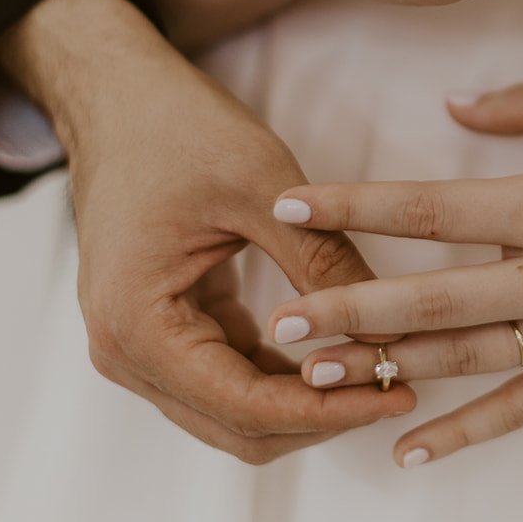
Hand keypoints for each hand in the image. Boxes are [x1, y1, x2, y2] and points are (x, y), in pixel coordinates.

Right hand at [0, 0, 413, 461]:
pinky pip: (232, 375)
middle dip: (323, 415)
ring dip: (308, 401)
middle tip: (404, 387)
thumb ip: (321, 262)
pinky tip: (348, 348)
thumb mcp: (262, 187)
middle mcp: (126, 353)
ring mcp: (140, 346)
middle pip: (240, 425)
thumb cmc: (178, 127)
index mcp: (138, 325)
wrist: (118, 96)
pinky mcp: (165, 329)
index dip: (327, 410)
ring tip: (387, 370)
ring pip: (237, 411)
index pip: (245, 406)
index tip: (399, 392)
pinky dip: (287, 374)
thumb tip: (392, 329)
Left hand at [264, 74, 522, 464]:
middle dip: (348, 309)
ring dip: (387, 369)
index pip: (431, 207)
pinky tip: (407, 449)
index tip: (290, 203)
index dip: (354, 205)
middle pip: (431, 298)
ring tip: (315, 378)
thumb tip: (449, 106)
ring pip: (466, 360)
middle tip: (278, 323)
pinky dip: (464, 434)